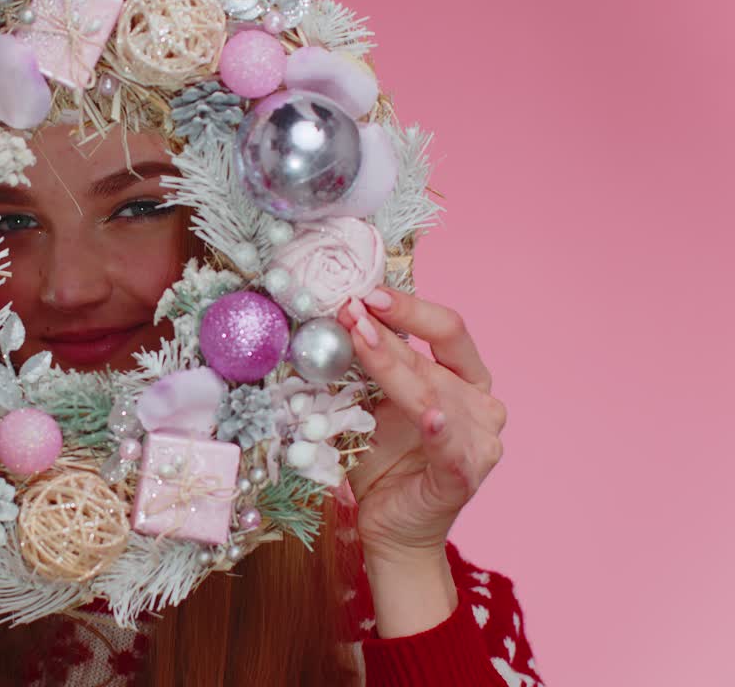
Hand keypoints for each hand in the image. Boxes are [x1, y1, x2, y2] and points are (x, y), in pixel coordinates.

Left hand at [335, 287, 506, 566]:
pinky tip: (430, 415)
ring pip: (434, 393)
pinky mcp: (464, 474)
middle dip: (390, 329)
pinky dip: (439, 429)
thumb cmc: (382, 462)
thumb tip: (339, 319)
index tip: (367, 293)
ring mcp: (480, 440)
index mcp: (463, 380)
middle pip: (434, 356)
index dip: (409, 308)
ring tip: (361, 339)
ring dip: (393, 366)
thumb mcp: (372, 404)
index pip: (446, 330)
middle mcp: (480, 404)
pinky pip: (449, 446)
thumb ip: (369, 368)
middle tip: (352, 309)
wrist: (388, 527)